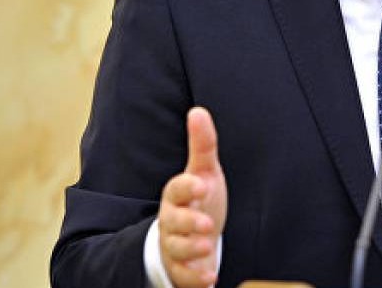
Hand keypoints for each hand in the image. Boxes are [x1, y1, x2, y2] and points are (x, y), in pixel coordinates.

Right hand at [158, 107, 227, 287]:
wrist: (194, 235)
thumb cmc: (200, 199)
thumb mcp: (204, 171)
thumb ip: (203, 144)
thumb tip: (198, 111)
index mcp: (178, 194)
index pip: (176, 188)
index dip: (187, 187)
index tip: (201, 185)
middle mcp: (172, 220)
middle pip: (173, 221)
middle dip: (188, 222)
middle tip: (206, 224)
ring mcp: (174, 245)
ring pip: (176, 249)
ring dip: (191, 249)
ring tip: (207, 247)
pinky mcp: (181, 268)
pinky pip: (183, 275)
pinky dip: (195, 277)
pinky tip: (209, 277)